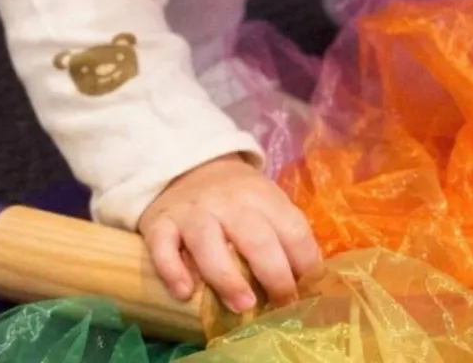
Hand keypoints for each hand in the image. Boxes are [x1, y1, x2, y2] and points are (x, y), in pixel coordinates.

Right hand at [138, 154, 320, 312]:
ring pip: (208, 241)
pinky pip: (163, 247)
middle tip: (280, 304)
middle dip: (273, 274)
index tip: (306, 293)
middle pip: (255, 237)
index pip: (292, 228)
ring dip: (226, 276)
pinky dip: (173, 270)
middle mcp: (228, 202)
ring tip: (242, 305)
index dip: (304, 263)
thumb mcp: (265, 201)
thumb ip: (284, 232)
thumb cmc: (235, 198)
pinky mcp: (161, 224)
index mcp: (262, 196)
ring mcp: (193, 212)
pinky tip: (185, 292)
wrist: (188, 167)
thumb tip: (311, 278)